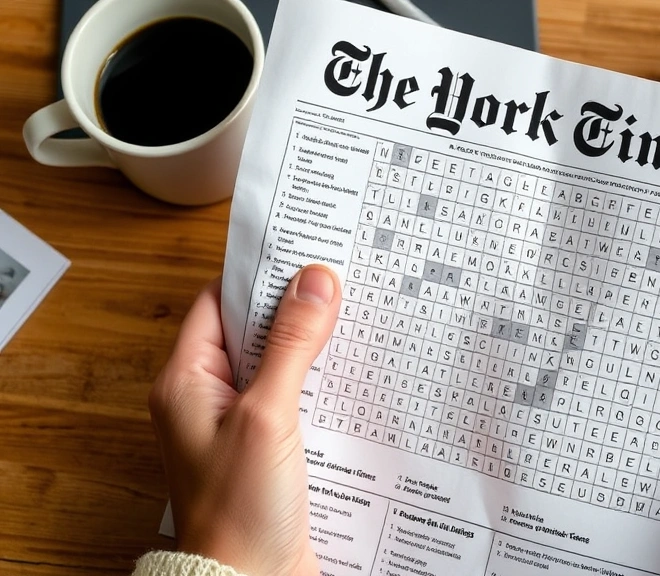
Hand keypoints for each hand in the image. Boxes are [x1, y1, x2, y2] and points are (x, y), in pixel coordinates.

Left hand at [149, 265, 340, 575]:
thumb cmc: (240, 509)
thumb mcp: (267, 415)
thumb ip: (290, 345)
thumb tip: (315, 281)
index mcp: (186, 382)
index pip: (219, 303)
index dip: (259, 276)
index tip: (303, 252)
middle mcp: (207, 399)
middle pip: (251, 332)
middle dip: (294, 308)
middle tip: (339, 281)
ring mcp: (237, 425)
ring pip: (277, 365)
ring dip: (311, 347)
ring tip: (352, 321)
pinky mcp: (266, 449)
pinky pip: (292, 398)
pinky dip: (318, 382)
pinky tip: (350, 375)